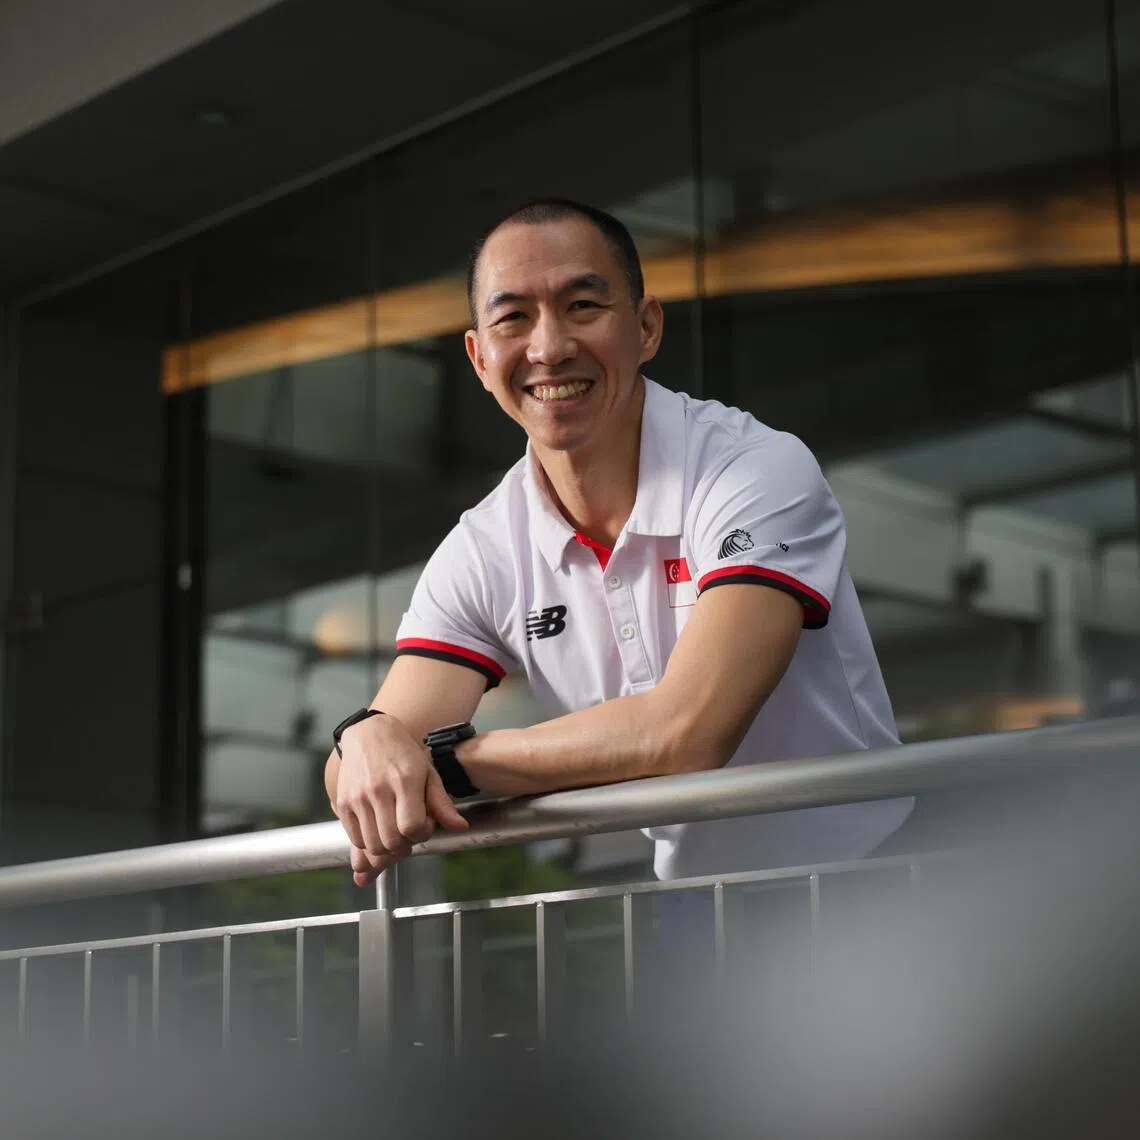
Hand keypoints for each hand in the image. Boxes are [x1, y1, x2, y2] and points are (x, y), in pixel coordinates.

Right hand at [332, 714, 467, 885]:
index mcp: (404, 781)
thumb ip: (442, 803)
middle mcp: (378, 790)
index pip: (412, 828)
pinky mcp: (343, 804)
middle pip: (391, 842)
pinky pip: (355, 840)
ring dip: (388, 849)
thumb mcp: (428, 772)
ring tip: (396, 833)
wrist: (368, 734)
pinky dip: (369, 844)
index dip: (423, 833)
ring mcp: (357, 798)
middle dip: (406, 845)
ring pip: (372, 846)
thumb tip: (461, 827)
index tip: (425, 823)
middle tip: (410, 832)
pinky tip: (380, 830)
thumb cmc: (403, 753)